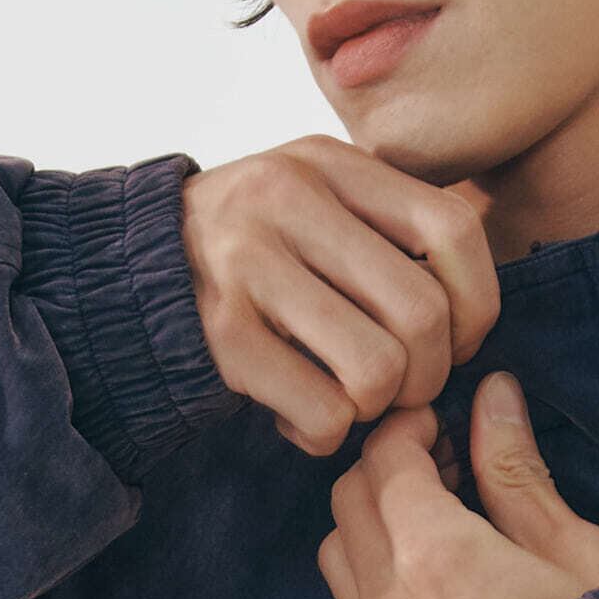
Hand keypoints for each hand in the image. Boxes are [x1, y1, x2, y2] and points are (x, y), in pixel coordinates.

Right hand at [178, 139, 499, 454]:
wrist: (121, 274)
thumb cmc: (247, 252)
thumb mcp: (311, 200)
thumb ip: (386, 225)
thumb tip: (474, 311)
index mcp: (328, 163)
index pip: (453, 228)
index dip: (476, 302)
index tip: (455, 338)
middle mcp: (287, 200)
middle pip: (422, 313)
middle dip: (428, 374)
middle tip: (401, 387)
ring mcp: (247, 267)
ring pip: (378, 371)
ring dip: (375, 409)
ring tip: (348, 399)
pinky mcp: (219, 337)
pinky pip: (323, 414)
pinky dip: (325, 436)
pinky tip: (300, 416)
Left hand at [318, 375, 598, 598]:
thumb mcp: (572, 547)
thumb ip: (516, 471)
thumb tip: (493, 396)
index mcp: (434, 551)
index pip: (386, 457)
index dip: (410, 426)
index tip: (444, 420)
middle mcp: (388, 596)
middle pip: (348, 498)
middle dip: (387, 469)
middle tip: (444, 465)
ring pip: (338, 553)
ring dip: (371, 522)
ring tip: (434, 522)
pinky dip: (374, 573)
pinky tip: (430, 578)